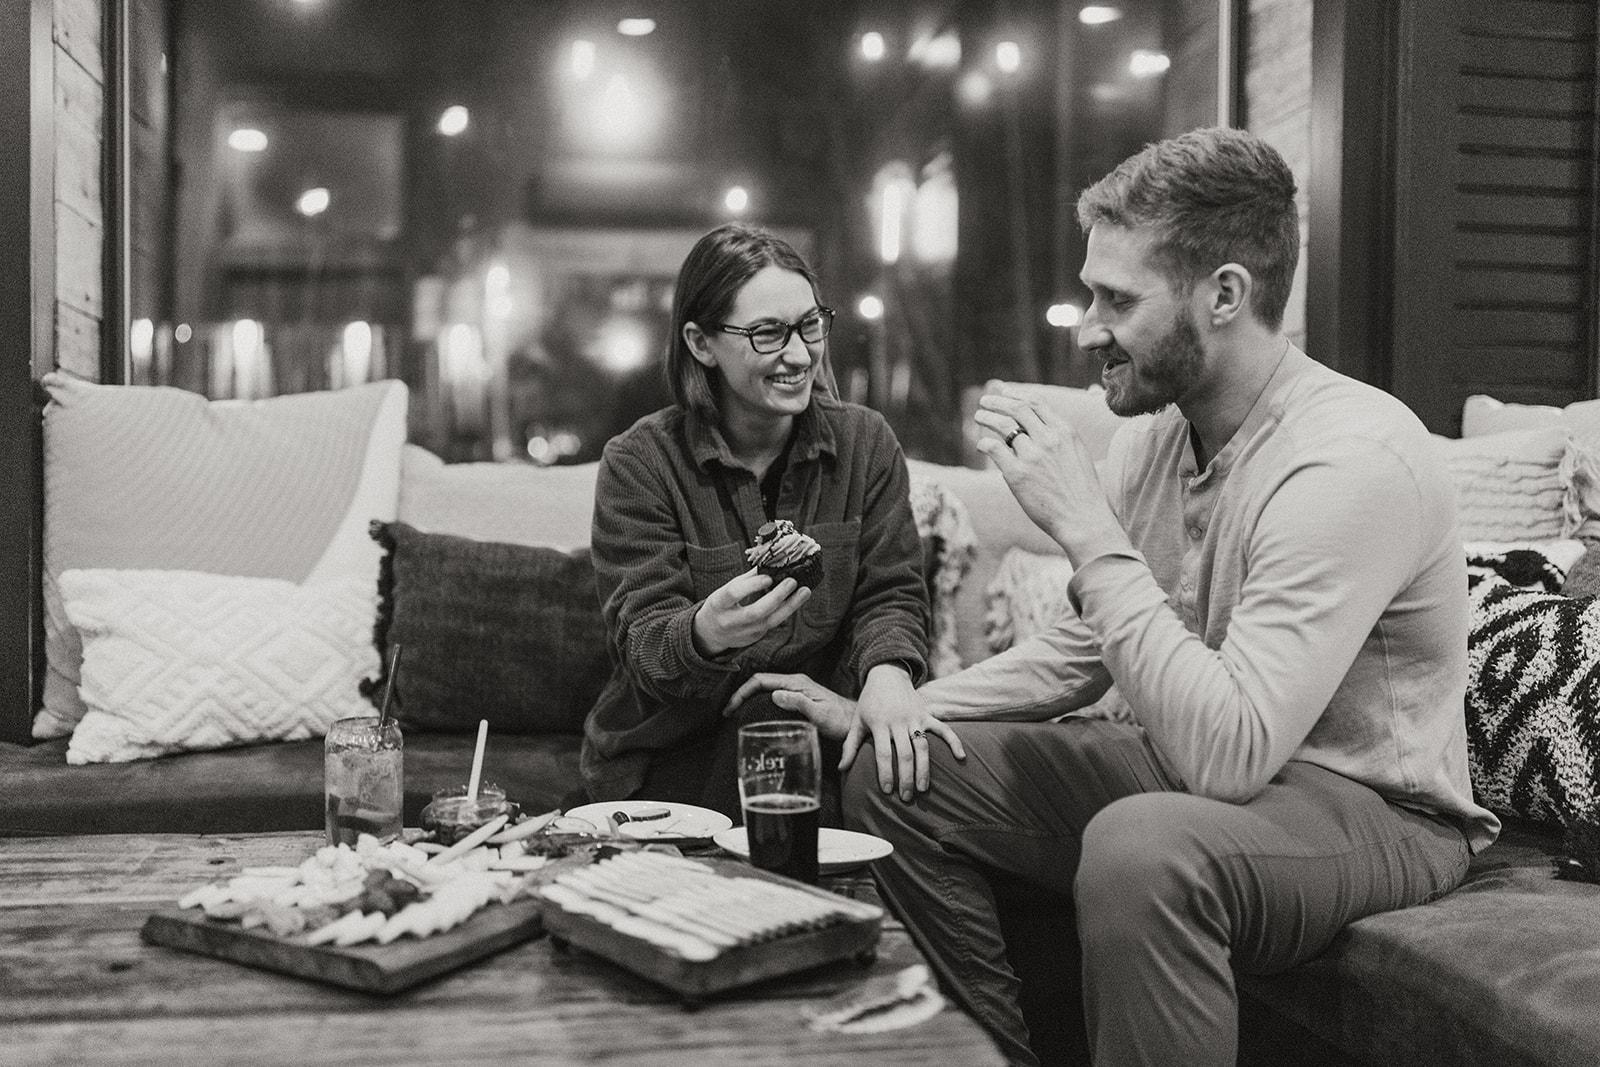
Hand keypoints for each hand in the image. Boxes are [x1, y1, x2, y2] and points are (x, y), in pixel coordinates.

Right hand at [693, 568, 810, 656]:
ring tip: (805, 591)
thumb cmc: (721, 605)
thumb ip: (747, 579)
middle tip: (792, 581)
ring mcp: (744, 633)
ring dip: (790, 606)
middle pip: (756, 612)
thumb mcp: (726, 590)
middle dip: (777, 597)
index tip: (769, 577)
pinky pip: (773, 623)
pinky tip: (796, 599)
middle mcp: (730, 621)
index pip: (734, 594)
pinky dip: (786, 610)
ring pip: (770, 621)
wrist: (710, 633)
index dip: (751, 586)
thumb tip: (770, 562)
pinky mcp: (755, 638)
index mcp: (718, 604)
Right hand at [724, 673, 855, 739]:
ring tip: (735, 714)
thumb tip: (774, 694)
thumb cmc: (840, 720)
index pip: (761, 680)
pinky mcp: (798, 699)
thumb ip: (799, 703)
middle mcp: (794, 683)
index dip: (742, 692)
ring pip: (764, 690)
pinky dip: (758, 703)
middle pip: (760, 683)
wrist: (854, 723)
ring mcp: (796, 690)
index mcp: (796, 683)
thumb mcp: (820, 714)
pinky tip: (754, 715)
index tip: (730, 708)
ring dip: (748, 698)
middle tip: (727, 713)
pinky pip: (772, 697)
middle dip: (740, 695)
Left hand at [855, 664, 965, 800]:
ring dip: (924, 768)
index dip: (886, 773)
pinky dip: (954, 742)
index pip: (884, 753)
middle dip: (906, 777)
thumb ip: (849, 745)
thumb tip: (841, 768)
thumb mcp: (857, 721)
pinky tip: (961, 757)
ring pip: (922, 746)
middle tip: (906, 797)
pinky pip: (943, 729)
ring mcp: (915, 717)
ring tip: (922, 788)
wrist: (887, 675)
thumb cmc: (869, 702)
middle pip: (905, 753)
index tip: (887, 791)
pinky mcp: (927, 714)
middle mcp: (899, 721)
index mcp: (880, 724)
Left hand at [973, 389, 1129, 565]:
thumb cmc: (1083, 493)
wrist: (1083, 519)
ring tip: (979, 416)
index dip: (1017, 395)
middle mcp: (1049, 439)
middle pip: (1017, 409)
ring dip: (988, 417)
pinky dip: (984, 443)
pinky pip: (994, 448)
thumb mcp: (1079, 455)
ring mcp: (1032, 455)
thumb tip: (1041, 429)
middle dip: (998, 401)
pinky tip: (981, 445)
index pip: (1037, 404)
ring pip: (1003, 426)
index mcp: (1065, 432)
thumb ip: (1061, 439)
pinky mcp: (1018, 474)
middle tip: (986, 401)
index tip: (1005, 392)